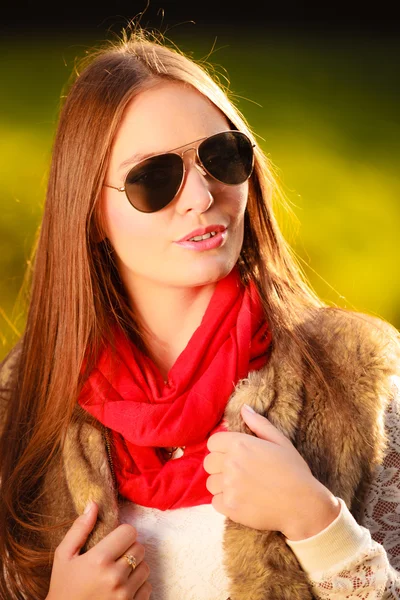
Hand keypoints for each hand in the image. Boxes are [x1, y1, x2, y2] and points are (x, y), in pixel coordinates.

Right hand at [46, 501, 151, 599]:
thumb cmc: (63, 588)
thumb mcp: (64, 556)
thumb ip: (80, 529)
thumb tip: (93, 504)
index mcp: (99, 559)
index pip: (129, 531)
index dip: (122, 534)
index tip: (114, 541)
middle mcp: (115, 577)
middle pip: (139, 548)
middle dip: (129, 549)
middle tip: (114, 557)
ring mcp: (125, 595)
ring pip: (145, 567)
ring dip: (135, 568)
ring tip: (117, 573)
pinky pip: (147, 587)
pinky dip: (138, 586)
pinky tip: (121, 589)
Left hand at [204, 404, 339, 540]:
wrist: (303, 505)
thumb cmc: (294, 471)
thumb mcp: (280, 441)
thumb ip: (259, 423)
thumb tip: (244, 408)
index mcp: (240, 444)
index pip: (213, 442)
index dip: (222, 448)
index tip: (233, 455)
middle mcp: (231, 464)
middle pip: (209, 462)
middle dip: (220, 466)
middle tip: (239, 472)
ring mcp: (229, 486)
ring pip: (211, 483)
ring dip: (222, 485)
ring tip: (241, 487)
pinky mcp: (230, 507)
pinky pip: (215, 502)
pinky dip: (225, 502)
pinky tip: (241, 500)